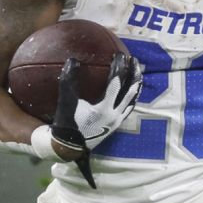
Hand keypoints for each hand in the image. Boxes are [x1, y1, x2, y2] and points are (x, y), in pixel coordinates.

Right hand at [50, 53, 141, 187]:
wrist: (68, 147)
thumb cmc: (66, 123)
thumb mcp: (66, 101)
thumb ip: (68, 80)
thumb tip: (73, 60)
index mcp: (103, 109)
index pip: (116, 83)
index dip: (119, 67)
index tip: (120, 55)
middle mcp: (114, 115)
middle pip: (131, 90)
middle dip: (134, 73)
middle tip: (133, 59)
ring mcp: (117, 121)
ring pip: (133, 99)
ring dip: (136, 84)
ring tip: (137, 71)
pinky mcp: (117, 125)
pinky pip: (129, 107)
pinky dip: (133, 96)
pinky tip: (131, 88)